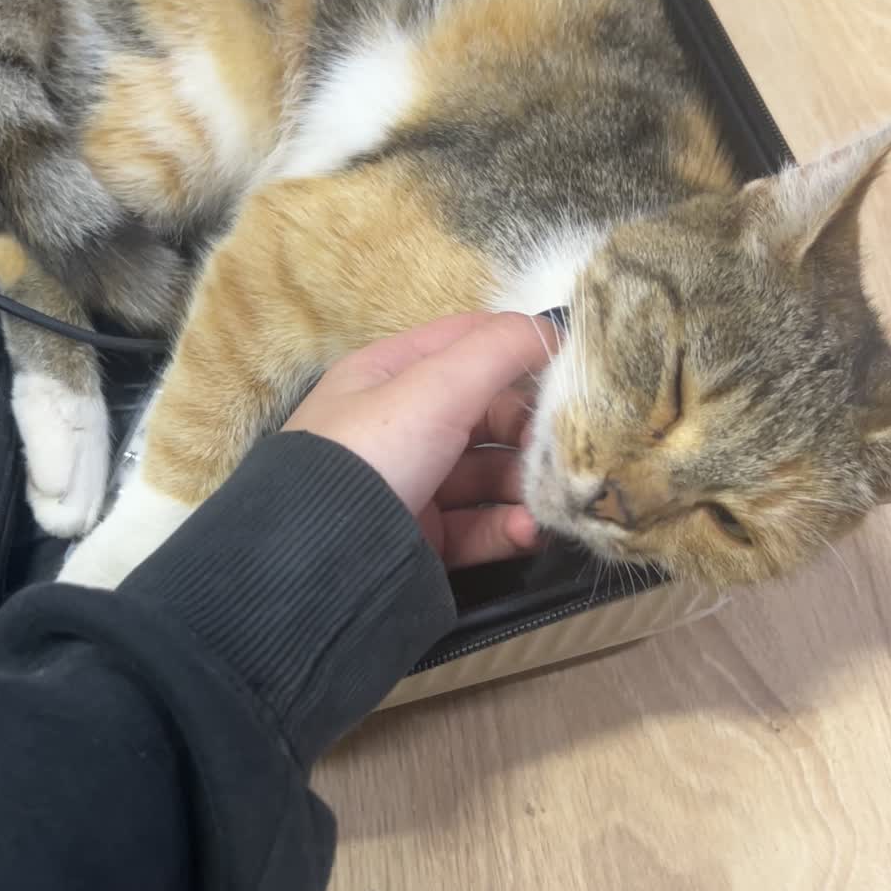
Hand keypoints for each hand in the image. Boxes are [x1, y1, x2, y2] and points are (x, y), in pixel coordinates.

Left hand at [283, 312, 557, 568]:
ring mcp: (409, 484)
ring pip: (488, 475)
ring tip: (552, 498)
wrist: (316, 562)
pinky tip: (528, 531)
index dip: (520, 349)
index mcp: (387, 375)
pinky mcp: (421, 539)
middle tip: (566, 446)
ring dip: (526, 484)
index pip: (466, 343)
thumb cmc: (371, 453)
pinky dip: (509, 528)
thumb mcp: (432, 389)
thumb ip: (498, 351)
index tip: (573, 369)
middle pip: (485, 414)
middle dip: (530, 430)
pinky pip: (478, 526)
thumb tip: (556, 329)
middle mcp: (398, 426)